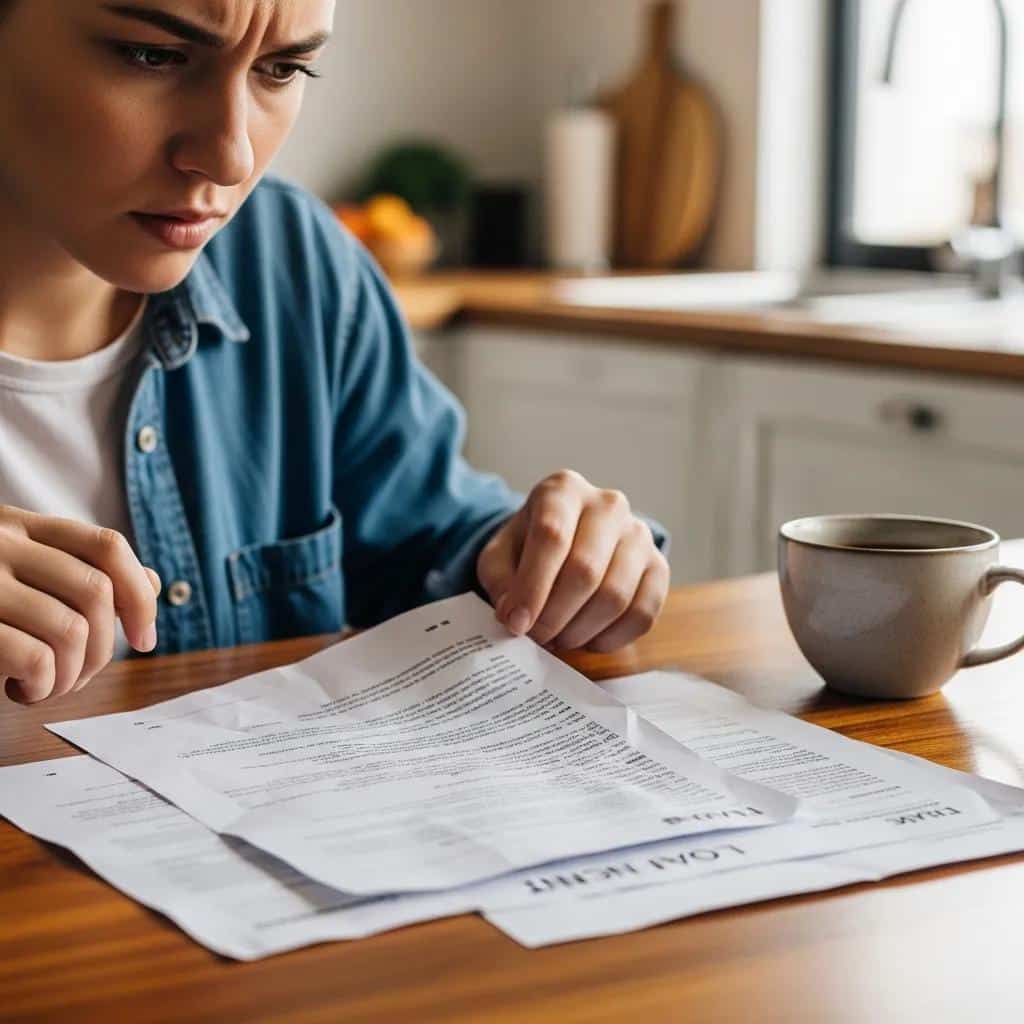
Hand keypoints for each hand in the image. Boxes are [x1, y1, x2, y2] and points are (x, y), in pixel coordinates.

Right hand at [0, 506, 161, 704]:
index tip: (145, 638)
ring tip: (45, 687)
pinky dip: (41, 684)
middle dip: (105, 649)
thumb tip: (149, 583)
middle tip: (79, 677)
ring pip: (71, 629)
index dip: (140, 595)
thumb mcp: (16, 570)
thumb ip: (76, 571)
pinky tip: (17, 690)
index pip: (107, 546)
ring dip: (72, 676)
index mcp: (20, 526)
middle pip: (97, 593)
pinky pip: (32, 657)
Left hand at [477, 470, 668, 652]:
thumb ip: (501, 581)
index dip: (532, 587)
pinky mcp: (658, 566)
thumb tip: (515, 615)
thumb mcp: (500, 554)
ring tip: (558, 638)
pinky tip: (587, 639)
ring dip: (581, 631)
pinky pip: (642, 613)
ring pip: (615, 596)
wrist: (570, 538)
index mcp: (563, 490)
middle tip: (537, 638)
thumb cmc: (529, 546)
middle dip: (555, 616)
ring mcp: (639, 534)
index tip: (517, 623)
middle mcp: (608, 505)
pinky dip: (611, 638)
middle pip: (585, 569)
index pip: (551, 536)